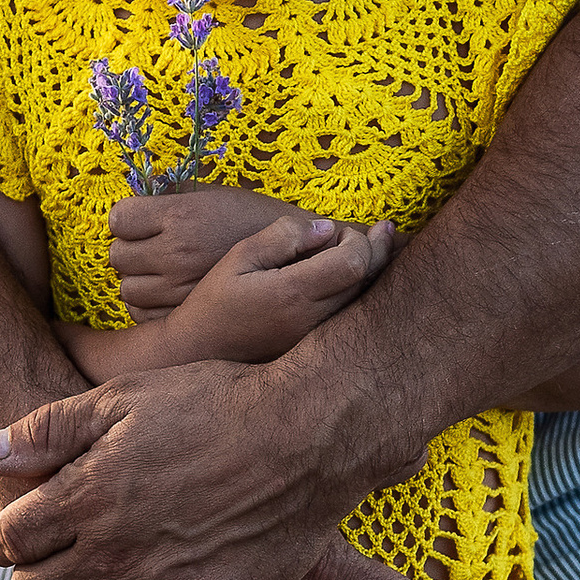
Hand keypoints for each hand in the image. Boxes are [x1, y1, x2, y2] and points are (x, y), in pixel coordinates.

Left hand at [109, 183, 389, 312]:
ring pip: (128, 289)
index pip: (119, 219)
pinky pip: (143, 314)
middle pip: (119, 257)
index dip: (126, 219)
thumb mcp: (215, 194)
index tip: (138, 221)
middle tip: (149, 247)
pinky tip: (166, 293)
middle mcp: (177, 252)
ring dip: (138, 279)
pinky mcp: (188, 314)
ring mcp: (181, 287)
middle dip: (129, 250)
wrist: (297, 257)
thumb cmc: (253, 220)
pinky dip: (147, 305)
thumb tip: (142, 196)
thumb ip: (174, 195)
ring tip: (160, 271)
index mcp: (181, 215)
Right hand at [164, 212, 396, 363]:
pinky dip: (358, 291)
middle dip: (375, 251)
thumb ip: (282, 237)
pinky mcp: (313, 348)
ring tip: (377, 244)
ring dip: (371, 271)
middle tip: (381, 229)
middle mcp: (311, 319)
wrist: (198, 351)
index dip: (359, 241)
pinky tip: (356, 273)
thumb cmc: (215, 300)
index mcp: (292, 293)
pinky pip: (348, 316)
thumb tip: (325, 228)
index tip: (342, 230)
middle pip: (366, 282)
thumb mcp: (239, 256)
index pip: (353, 263)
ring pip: (362, 302)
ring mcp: (314, 338)